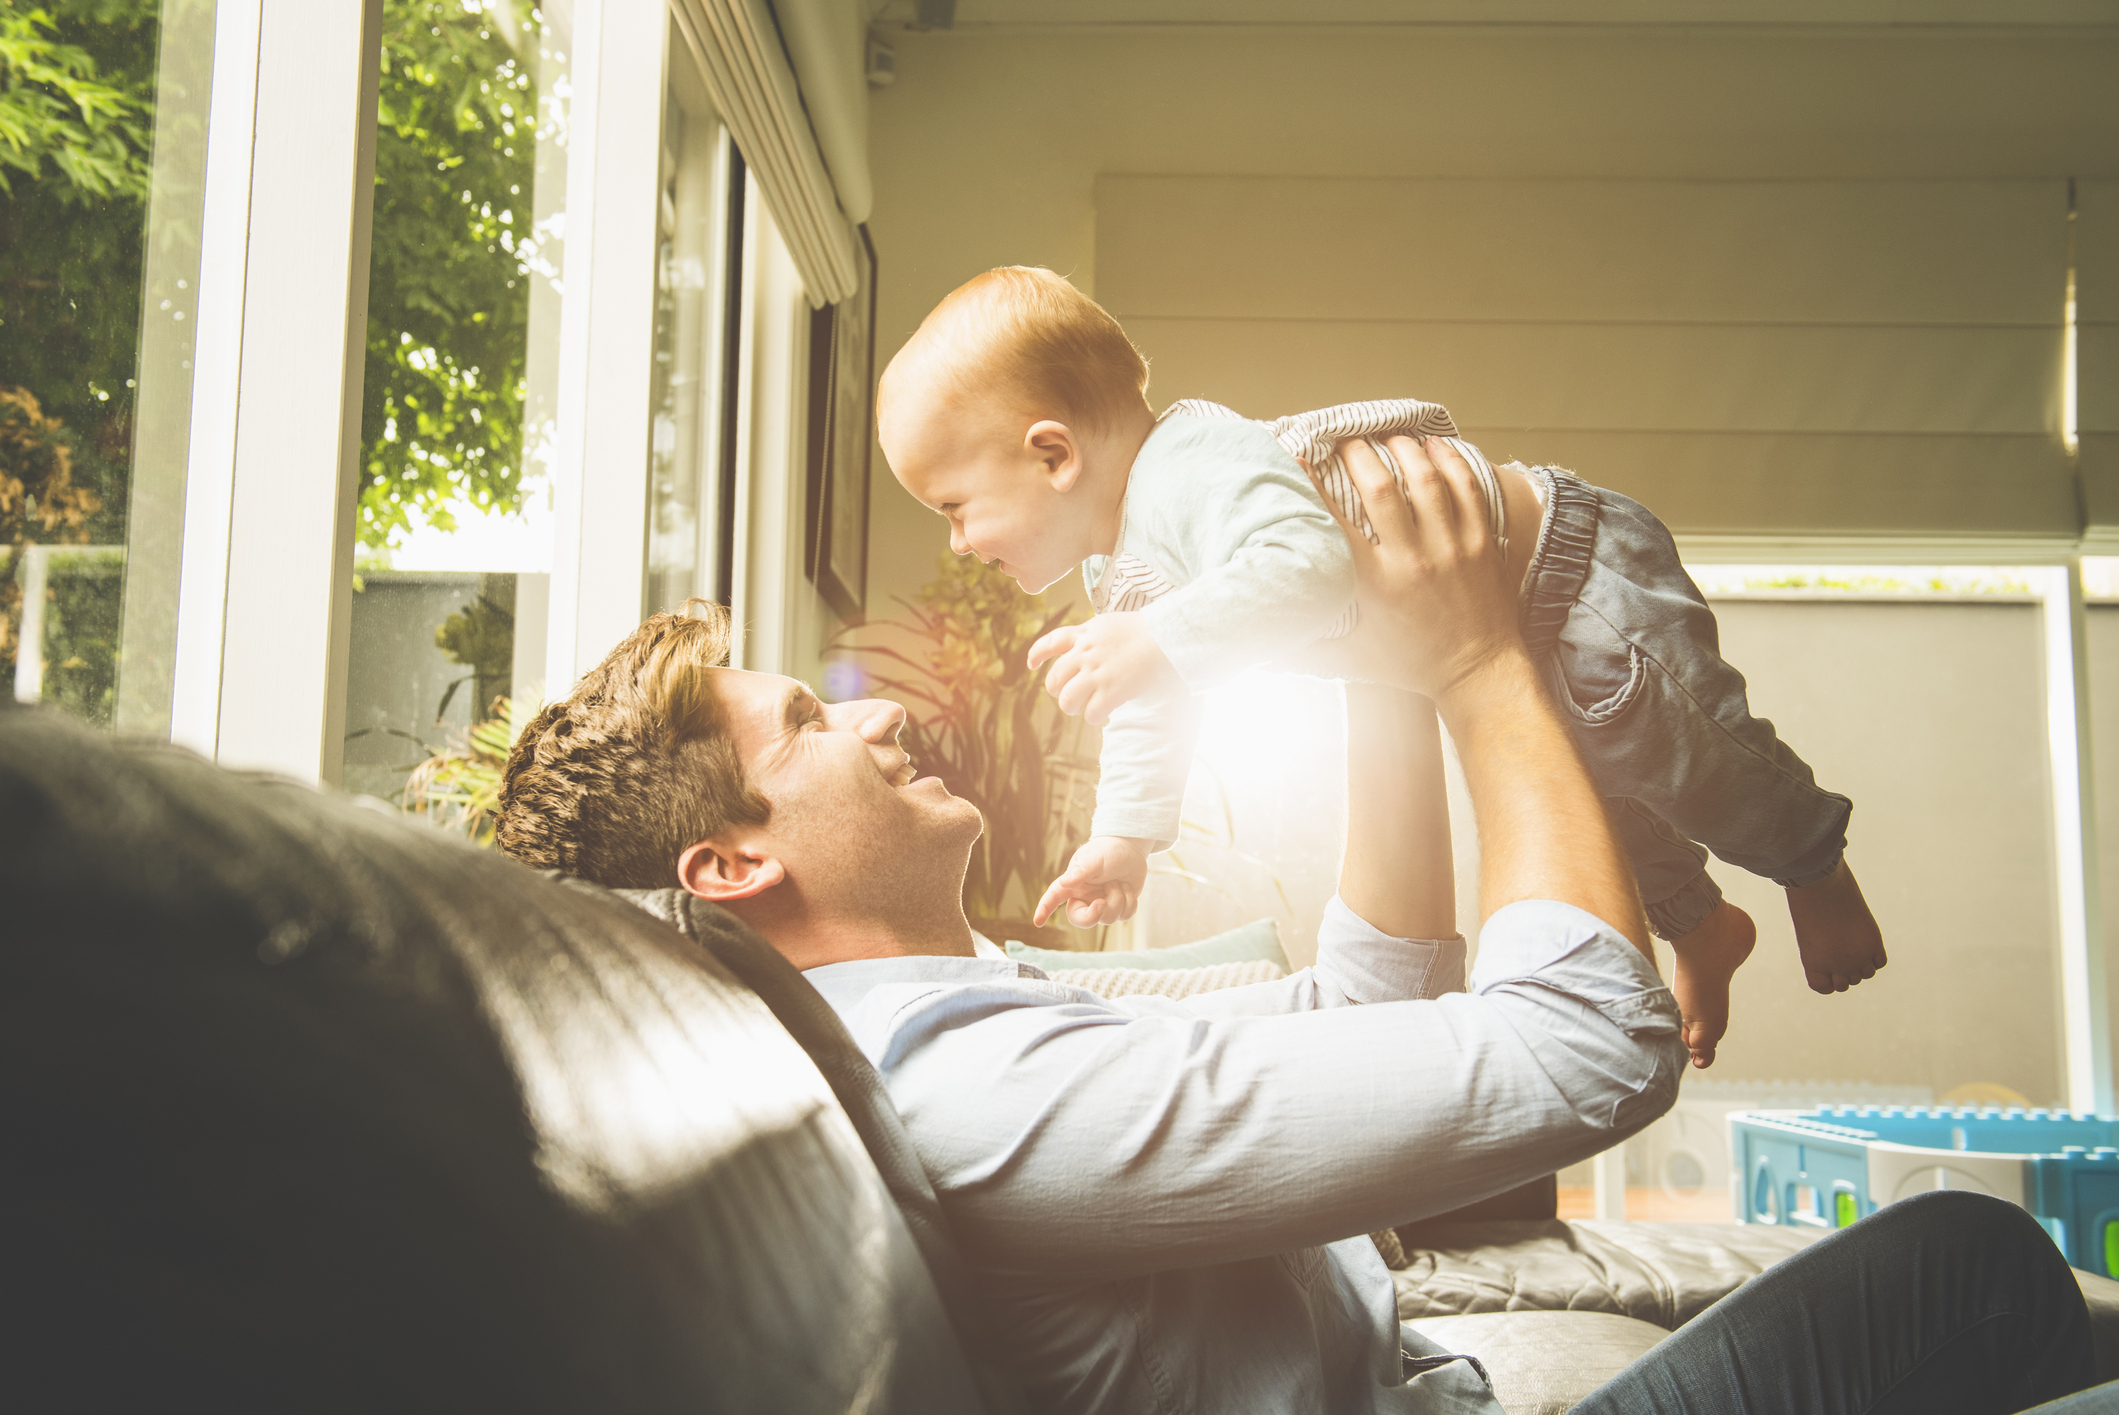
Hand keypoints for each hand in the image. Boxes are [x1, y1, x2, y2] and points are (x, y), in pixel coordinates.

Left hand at [1026, 613, 1182, 725]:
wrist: (1165, 637)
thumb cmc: (1144, 630)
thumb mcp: (1109, 623)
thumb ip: (1091, 634)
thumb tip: (1082, 645)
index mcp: (1085, 635)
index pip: (1052, 641)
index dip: (1037, 654)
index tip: (1030, 664)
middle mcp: (1085, 654)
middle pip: (1054, 679)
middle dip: (1056, 690)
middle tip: (1068, 696)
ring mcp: (1096, 674)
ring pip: (1067, 700)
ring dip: (1071, 707)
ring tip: (1081, 708)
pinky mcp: (1110, 691)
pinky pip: (1090, 713)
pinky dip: (1093, 717)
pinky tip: (1101, 714)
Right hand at [1033, 835, 1149, 927]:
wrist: (1130, 848)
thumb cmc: (1107, 850)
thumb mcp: (1094, 858)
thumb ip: (1080, 871)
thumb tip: (1064, 882)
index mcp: (1073, 884)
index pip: (1054, 898)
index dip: (1045, 909)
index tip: (1037, 922)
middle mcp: (1085, 897)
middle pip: (1082, 920)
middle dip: (1093, 916)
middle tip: (1102, 903)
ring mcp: (1102, 904)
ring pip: (1108, 918)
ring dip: (1118, 898)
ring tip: (1118, 882)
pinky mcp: (1118, 907)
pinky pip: (1124, 916)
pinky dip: (1130, 901)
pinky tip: (1127, 888)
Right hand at [1304, 435, 1522, 703]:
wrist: (1478, 674)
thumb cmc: (1412, 666)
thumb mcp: (1353, 660)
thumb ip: (1307, 649)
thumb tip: (1260, 652)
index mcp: (1376, 584)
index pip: (1337, 522)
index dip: (1315, 485)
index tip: (1300, 460)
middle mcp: (1413, 560)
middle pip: (1382, 488)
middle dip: (1359, 455)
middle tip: (1346, 440)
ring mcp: (1452, 548)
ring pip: (1426, 480)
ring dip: (1404, 450)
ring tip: (1388, 436)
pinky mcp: (1481, 543)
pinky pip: (1467, 489)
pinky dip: (1451, 461)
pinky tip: (1435, 446)